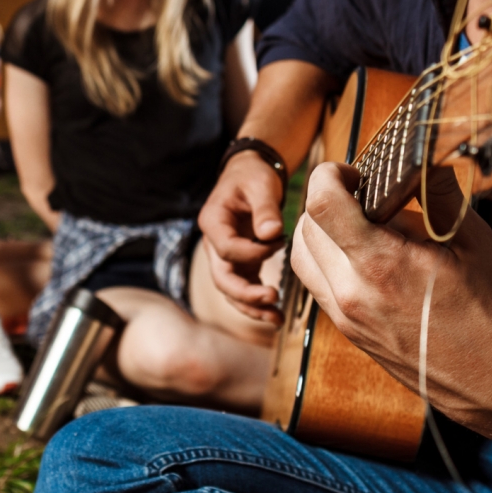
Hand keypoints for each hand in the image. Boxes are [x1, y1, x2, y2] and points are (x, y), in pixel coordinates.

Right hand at [198, 150, 285, 324]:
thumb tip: (272, 234)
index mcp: (213, 222)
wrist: (251, 173)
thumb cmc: (253, 176)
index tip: (278, 243)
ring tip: (276, 319)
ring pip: (232, 290)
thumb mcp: (260, 185)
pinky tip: (277, 315)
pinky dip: (259, 303)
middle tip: (272, 298)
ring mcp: (227, 257)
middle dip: (246, 294)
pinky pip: (246, 288)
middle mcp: (215, 243)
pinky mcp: (242, 263)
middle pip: (222, 278)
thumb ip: (265, 209)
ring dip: (252, 307)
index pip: (226, 249)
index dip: (252, 253)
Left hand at [290, 162, 491, 432]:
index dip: (330, 174)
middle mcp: (349, 292)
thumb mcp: (472, 239)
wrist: (489, 378)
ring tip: (355, 222)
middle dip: (326, 199)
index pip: (321, 203)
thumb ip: (437, 192)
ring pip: (300, 255)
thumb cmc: (485, 311)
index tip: (353, 172)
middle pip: (305, 225)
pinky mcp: (343, 328)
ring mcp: (342, 314)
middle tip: (359, 192)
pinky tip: (358, 253)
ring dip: (317, 229)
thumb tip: (418, 158)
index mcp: (380, 264)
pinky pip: (313, 281)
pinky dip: (323, 257)